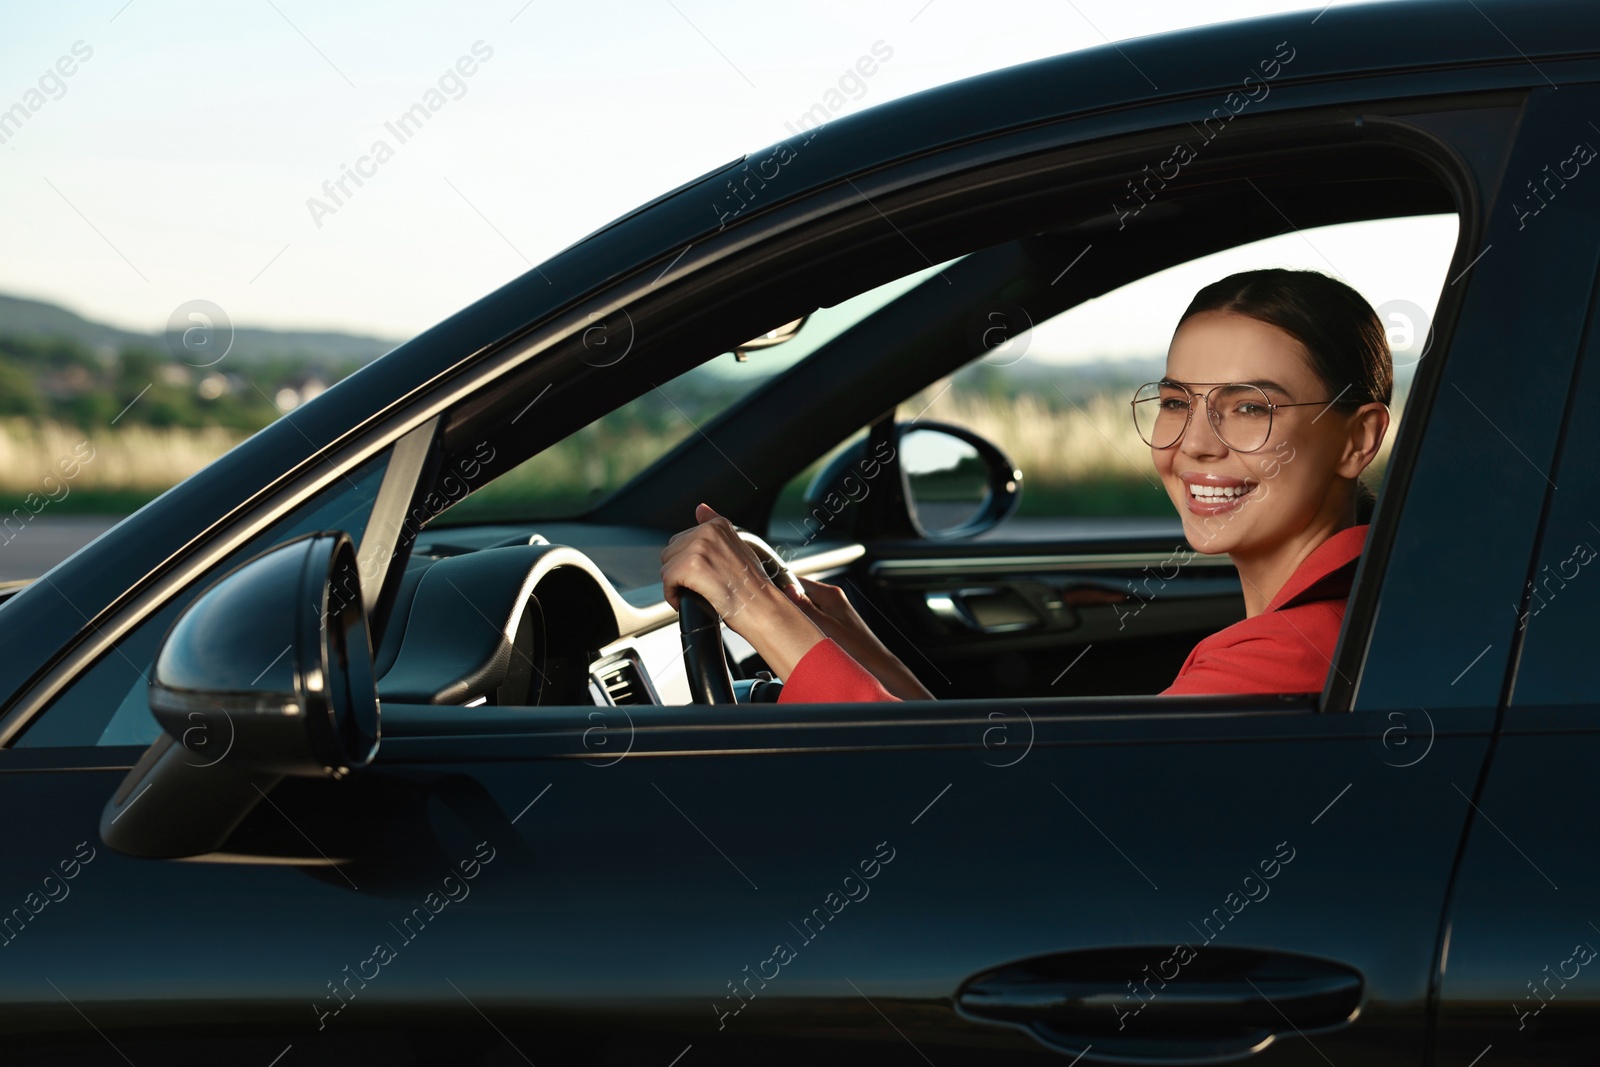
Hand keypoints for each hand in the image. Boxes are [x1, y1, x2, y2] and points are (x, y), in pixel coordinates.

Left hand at [660, 504, 823, 677]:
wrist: (761, 607)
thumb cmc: (752, 585)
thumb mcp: (737, 547)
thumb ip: (716, 528)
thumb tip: (700, 508)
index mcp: (717, 525)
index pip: (682, 540)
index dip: (688, 563)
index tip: (703, 576)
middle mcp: (707, 531)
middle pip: (670, 553)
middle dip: (679, 573)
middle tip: (700, 587)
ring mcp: (699, 547)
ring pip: (667, 567)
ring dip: (676, 585)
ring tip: (696, 594)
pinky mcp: (691, 566)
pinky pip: (667, 582)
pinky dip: (673, 596)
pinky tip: (687, 601)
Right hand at [782, 577, 933, 700]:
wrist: (874, 664)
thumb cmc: (856, 647)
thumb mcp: (824, 626)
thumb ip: (805, 608)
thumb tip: (786, 590)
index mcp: (830, 594)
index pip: (798, 581)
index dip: (781, 587)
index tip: (766, 595)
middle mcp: (831, 599)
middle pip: (799, 595)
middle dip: (787, 605)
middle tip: (774, 616)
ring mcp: (832, 611)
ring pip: (804, 608)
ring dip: (795, 617)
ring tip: (789, 629)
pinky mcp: (832, 623)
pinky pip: (811, 619)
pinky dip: (803, 626)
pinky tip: (801, 637)